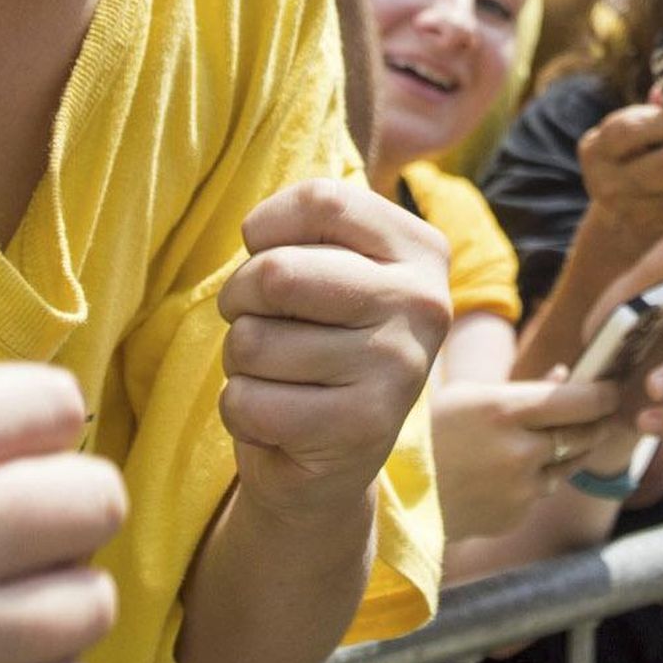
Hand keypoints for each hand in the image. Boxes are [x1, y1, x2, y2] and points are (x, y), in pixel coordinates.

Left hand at [217, 179, 453, 521]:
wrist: (331, 462)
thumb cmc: (318, 341)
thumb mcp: (333, 268)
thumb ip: (317, 223)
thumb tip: (278, 209)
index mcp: (421, 250)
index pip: (321, 200)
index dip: (264, 228)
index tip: (267, 256)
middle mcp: (423, 302)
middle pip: (277, 272)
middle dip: (239, 298)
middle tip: (258, 322)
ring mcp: (398, 366)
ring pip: (252, 340)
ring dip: (240, 362)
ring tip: (278, 375)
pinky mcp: (363, 428)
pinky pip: (247, 401)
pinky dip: (240, 412)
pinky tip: (278, 418)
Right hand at [433, 370, 622, 537]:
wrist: (394, 494)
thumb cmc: (432, 432)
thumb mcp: (473, 397)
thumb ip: (527, 389)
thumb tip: (569, 375)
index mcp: (504, 410)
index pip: (582, 400)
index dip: (605, 393)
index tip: (611, 388)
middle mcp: (519, 451)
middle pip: (586, 433)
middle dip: (597, 421)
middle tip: (600, 411)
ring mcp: (519, 489)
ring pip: (569, 464)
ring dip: (567, 450)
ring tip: (547, 437)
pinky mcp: (515, 516)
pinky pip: (542, 492)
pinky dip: (536, 479)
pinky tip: (508, 472)